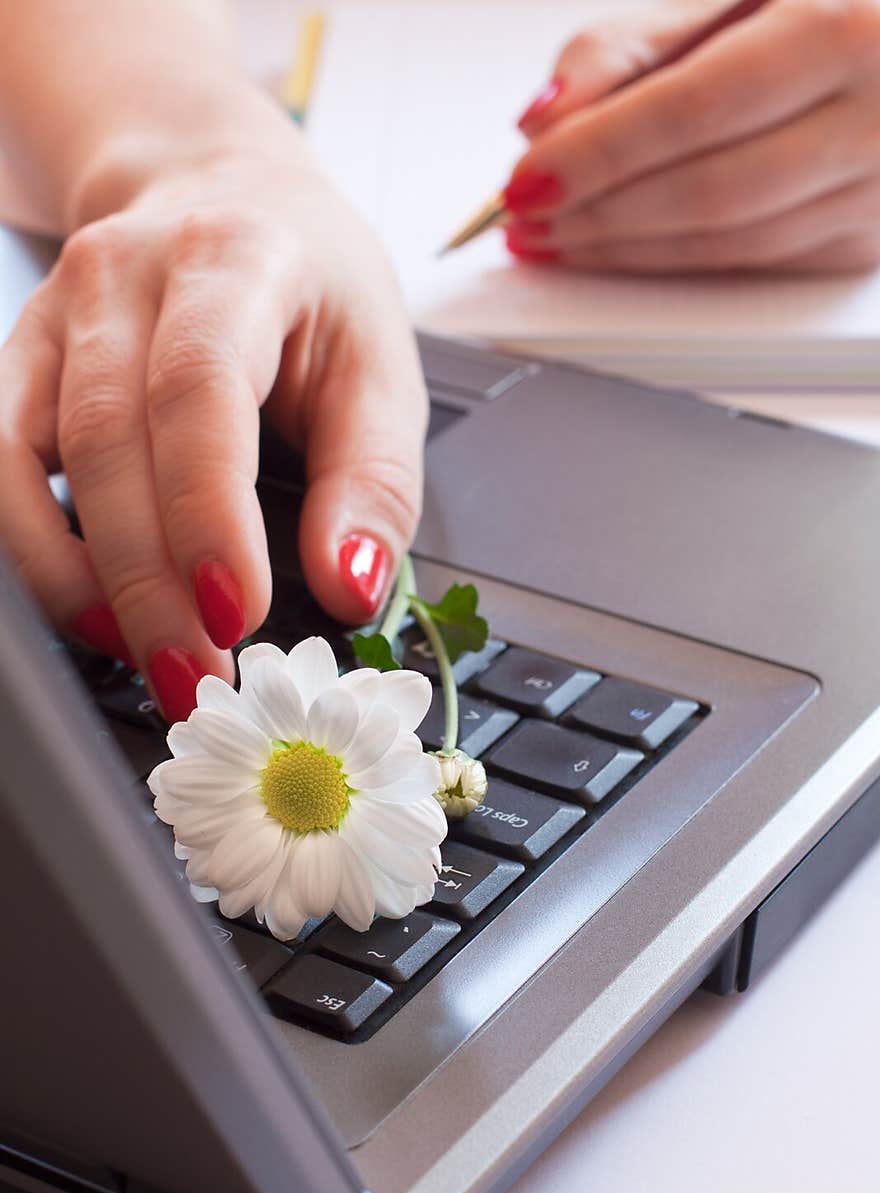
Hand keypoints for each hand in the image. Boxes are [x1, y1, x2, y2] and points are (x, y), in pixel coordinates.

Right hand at [0, 128, 425, 722]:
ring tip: (145, 658)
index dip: (208, 511)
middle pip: (108, 439)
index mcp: (234, 258)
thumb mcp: (380, 365)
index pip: (199, 388)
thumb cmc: (312, 285)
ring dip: (82, 579)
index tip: (237, 614)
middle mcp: (125, 275)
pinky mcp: (20, 358)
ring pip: (31, 457)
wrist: (223, 196)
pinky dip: (34, 549)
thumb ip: (372, 482)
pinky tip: (87, 608)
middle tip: (194, 676)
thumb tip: (351, 589)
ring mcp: (56, 314)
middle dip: (148, 580)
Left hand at [505, 0, 879, 272]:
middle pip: (707, 191)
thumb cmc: (825, 1)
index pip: (691, 110)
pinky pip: (753, 263)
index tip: (524, 180)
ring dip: (626, 251)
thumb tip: (545, 120)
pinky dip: (674, 261)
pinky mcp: (867, 238)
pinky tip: (620, 248)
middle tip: (527, 220)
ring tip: (556, 240)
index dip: (597, 154)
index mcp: (840, 24)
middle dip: (600, 215)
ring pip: (727, 243)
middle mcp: (874, 116)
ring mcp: (878, 188)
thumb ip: (637, 44)